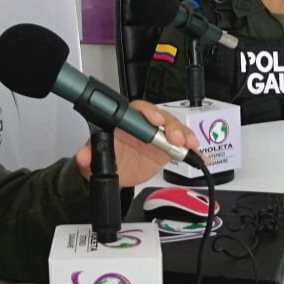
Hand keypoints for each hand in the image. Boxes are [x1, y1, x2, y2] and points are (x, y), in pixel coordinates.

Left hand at [74, 101, 201, 186]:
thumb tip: (83, 156)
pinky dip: (193, 152)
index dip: (148, 113)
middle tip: (176, 138)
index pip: (138, 110)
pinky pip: (183, 148)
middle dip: (171, 125)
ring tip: (189, 145)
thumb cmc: (107, 156)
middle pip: (161, 118)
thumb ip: (88, 156)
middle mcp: (144, 126)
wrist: (115, 173)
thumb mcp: (93, 158)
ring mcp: (158, 137)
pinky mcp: (168, 149)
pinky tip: (201, 157)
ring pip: (174, 130)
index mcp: (126, 122)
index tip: (154, 121)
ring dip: (184, 135)